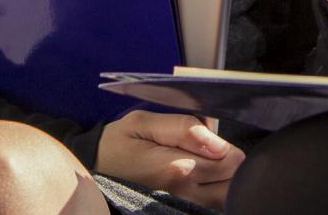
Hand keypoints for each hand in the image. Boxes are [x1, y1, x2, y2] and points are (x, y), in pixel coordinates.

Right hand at [95, 109, 242, 204]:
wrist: (95, 168)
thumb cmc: (120, 142)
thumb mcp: (143, 122)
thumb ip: (183, 127)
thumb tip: (218, 142)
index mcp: (174, 168)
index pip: (229, 160)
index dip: (225, 144)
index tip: (208, 136)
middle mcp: (183, 192)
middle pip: (232, 179)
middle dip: (228, 161)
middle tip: (206, 149)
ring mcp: (182, 205)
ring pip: (226, 195)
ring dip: (223, 178)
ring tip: (202, 163)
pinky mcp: (181, 210)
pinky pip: (212, 203)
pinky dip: (214, 189)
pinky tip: (198, 178)